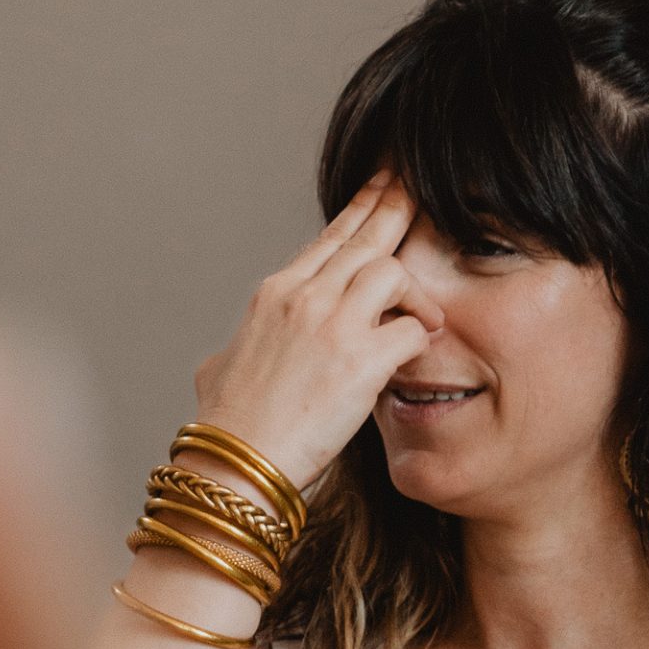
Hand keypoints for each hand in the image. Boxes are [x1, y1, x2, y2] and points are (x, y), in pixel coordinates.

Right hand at [193, 172, 441, 488]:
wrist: (233, 462)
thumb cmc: (226, 427)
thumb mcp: (220, 370)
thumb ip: (237, 350)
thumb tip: (229, 357)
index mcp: (274, 296)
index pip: (329, 239)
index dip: (361, 210)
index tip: (383, 187)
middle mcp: (303, 297)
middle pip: (366, 235)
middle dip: (398, 206)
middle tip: (422, 186)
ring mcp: (332, 324)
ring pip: (393, 271)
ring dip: (416, 294)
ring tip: (428, 316)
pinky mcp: (360, 361)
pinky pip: (412, 331)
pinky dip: (421, 341)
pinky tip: (418, 356)